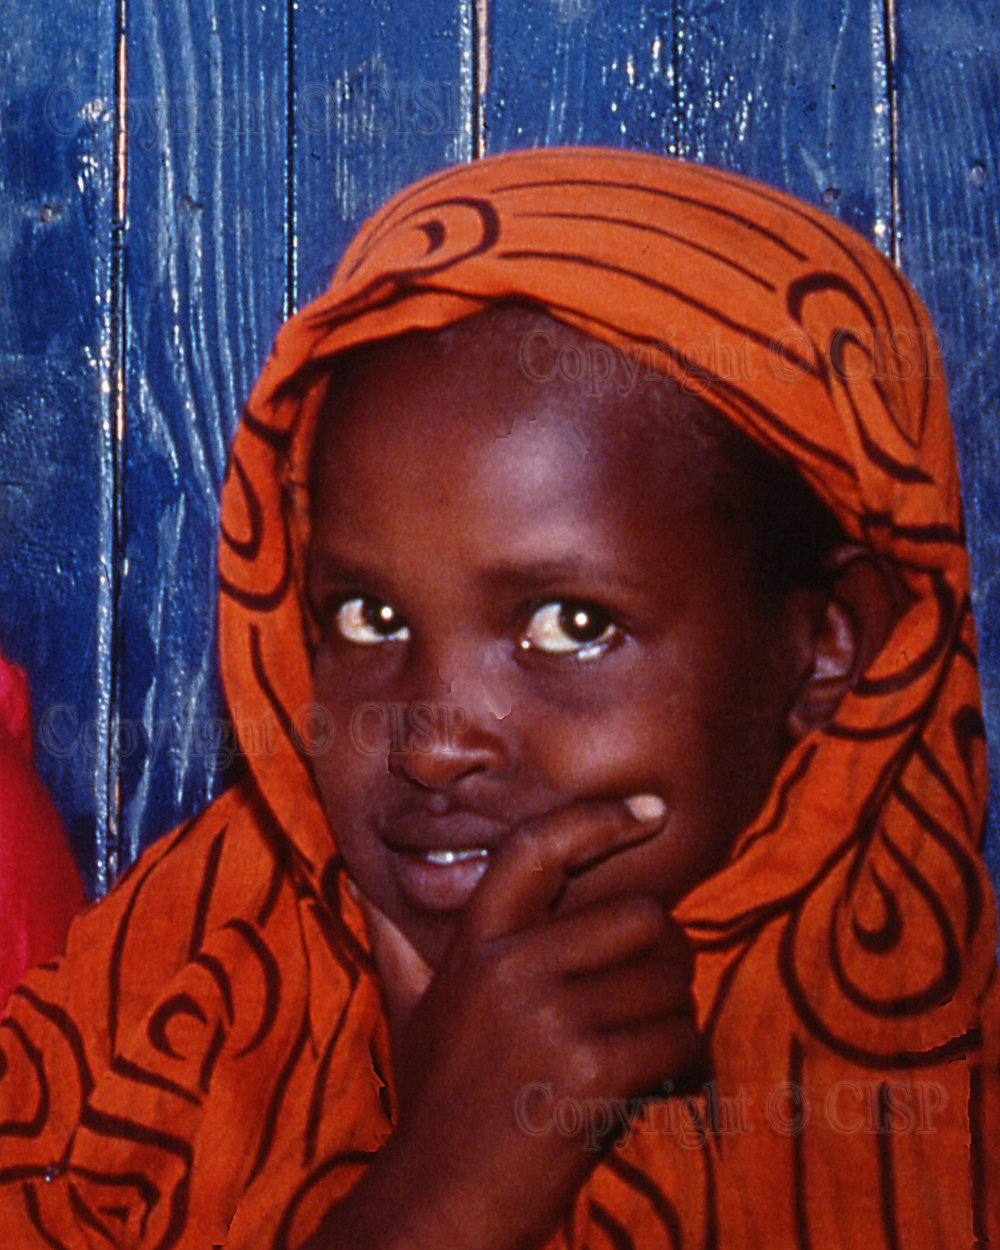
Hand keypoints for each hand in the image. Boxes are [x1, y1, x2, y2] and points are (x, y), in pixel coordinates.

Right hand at [313, 795, 699, 1249]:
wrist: (439, 1203)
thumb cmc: (434, 1104)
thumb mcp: (410, 1011)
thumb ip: (399, 947)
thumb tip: (363, 891)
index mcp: (476, 943)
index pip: (538, 848)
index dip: (598, 818)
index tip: (650, 809)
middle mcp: (511, 967)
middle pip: (638, 915)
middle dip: (663, 951)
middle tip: (654, 986)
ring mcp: (551, 1017)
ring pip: (666, 977)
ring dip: (675, 1010)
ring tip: (653, 1039)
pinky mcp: (589, 1071)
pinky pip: (676, 1036)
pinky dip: (684, 1058)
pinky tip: (661, 1078)